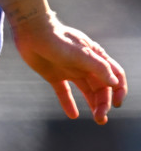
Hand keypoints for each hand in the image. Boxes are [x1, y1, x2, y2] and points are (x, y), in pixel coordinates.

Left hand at [9, 6, 126, 123]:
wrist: (30, 31)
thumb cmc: (57, 39)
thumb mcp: (81, 54)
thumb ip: (98, 68)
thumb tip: (114, 83)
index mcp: (94, 56)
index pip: (115, 74)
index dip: (119, 89)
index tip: (117, 105)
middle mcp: (84, 64)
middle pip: (101, 87)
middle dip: (104, 103)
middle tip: (100, 118)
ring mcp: (69, 69)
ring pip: (86, 91)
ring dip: (93, 104)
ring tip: (97, 119)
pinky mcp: (53, 74)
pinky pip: (64, 92)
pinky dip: (68, 103)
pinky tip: (72, 115)